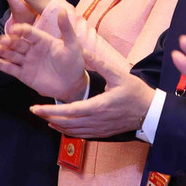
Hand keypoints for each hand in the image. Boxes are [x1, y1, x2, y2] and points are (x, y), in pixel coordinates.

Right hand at [0, 11, 87, 100]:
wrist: (73, 85)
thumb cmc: (74, 63)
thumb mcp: (73, 45)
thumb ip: (66, 29)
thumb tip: (62, 10)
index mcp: (43, 40)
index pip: (29, 32)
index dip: (21, 30)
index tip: (14, 29)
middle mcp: (32, 49)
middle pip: (18, 43)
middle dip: (9, 41)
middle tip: (2, 40)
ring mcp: (27, 62)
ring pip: (11, 54)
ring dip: (1, 50)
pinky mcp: (24, 75)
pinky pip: (10, 68)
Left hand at [29, 48, 155, 137]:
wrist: (151, 112)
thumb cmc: (136, 92)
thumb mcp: (118, 74)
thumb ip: (98, 63)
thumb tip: (82, 50)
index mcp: (99, 106)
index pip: (70, 111)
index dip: (51, 110)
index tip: (36, 107)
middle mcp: (97, 121)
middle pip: (67, 123)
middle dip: (48, 116)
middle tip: (34, 110)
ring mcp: (99, 129)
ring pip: (72, 131)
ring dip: (56, 124)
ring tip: (43, 116)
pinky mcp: (102, 133)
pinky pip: (80, 134)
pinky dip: (67, 131)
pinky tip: (59, 125)